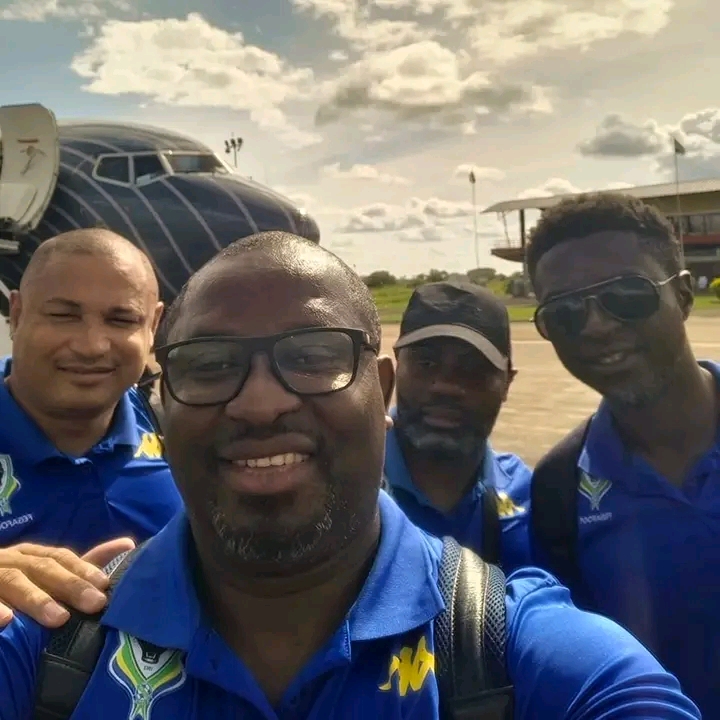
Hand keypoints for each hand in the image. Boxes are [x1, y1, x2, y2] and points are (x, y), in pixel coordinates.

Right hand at [0, 537, 135, 628]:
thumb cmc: (13, 581)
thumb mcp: (45, 571)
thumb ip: (82, 564)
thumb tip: (129, 544)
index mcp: (30, 556)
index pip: (60, 558)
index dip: (83, 570)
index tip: (106, 586)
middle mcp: (11, 561)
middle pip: (42, 568)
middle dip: (70, 585)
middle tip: (94, 604)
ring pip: (12, 581)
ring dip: (37, 599)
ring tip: (59, 618)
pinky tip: (6, 623)